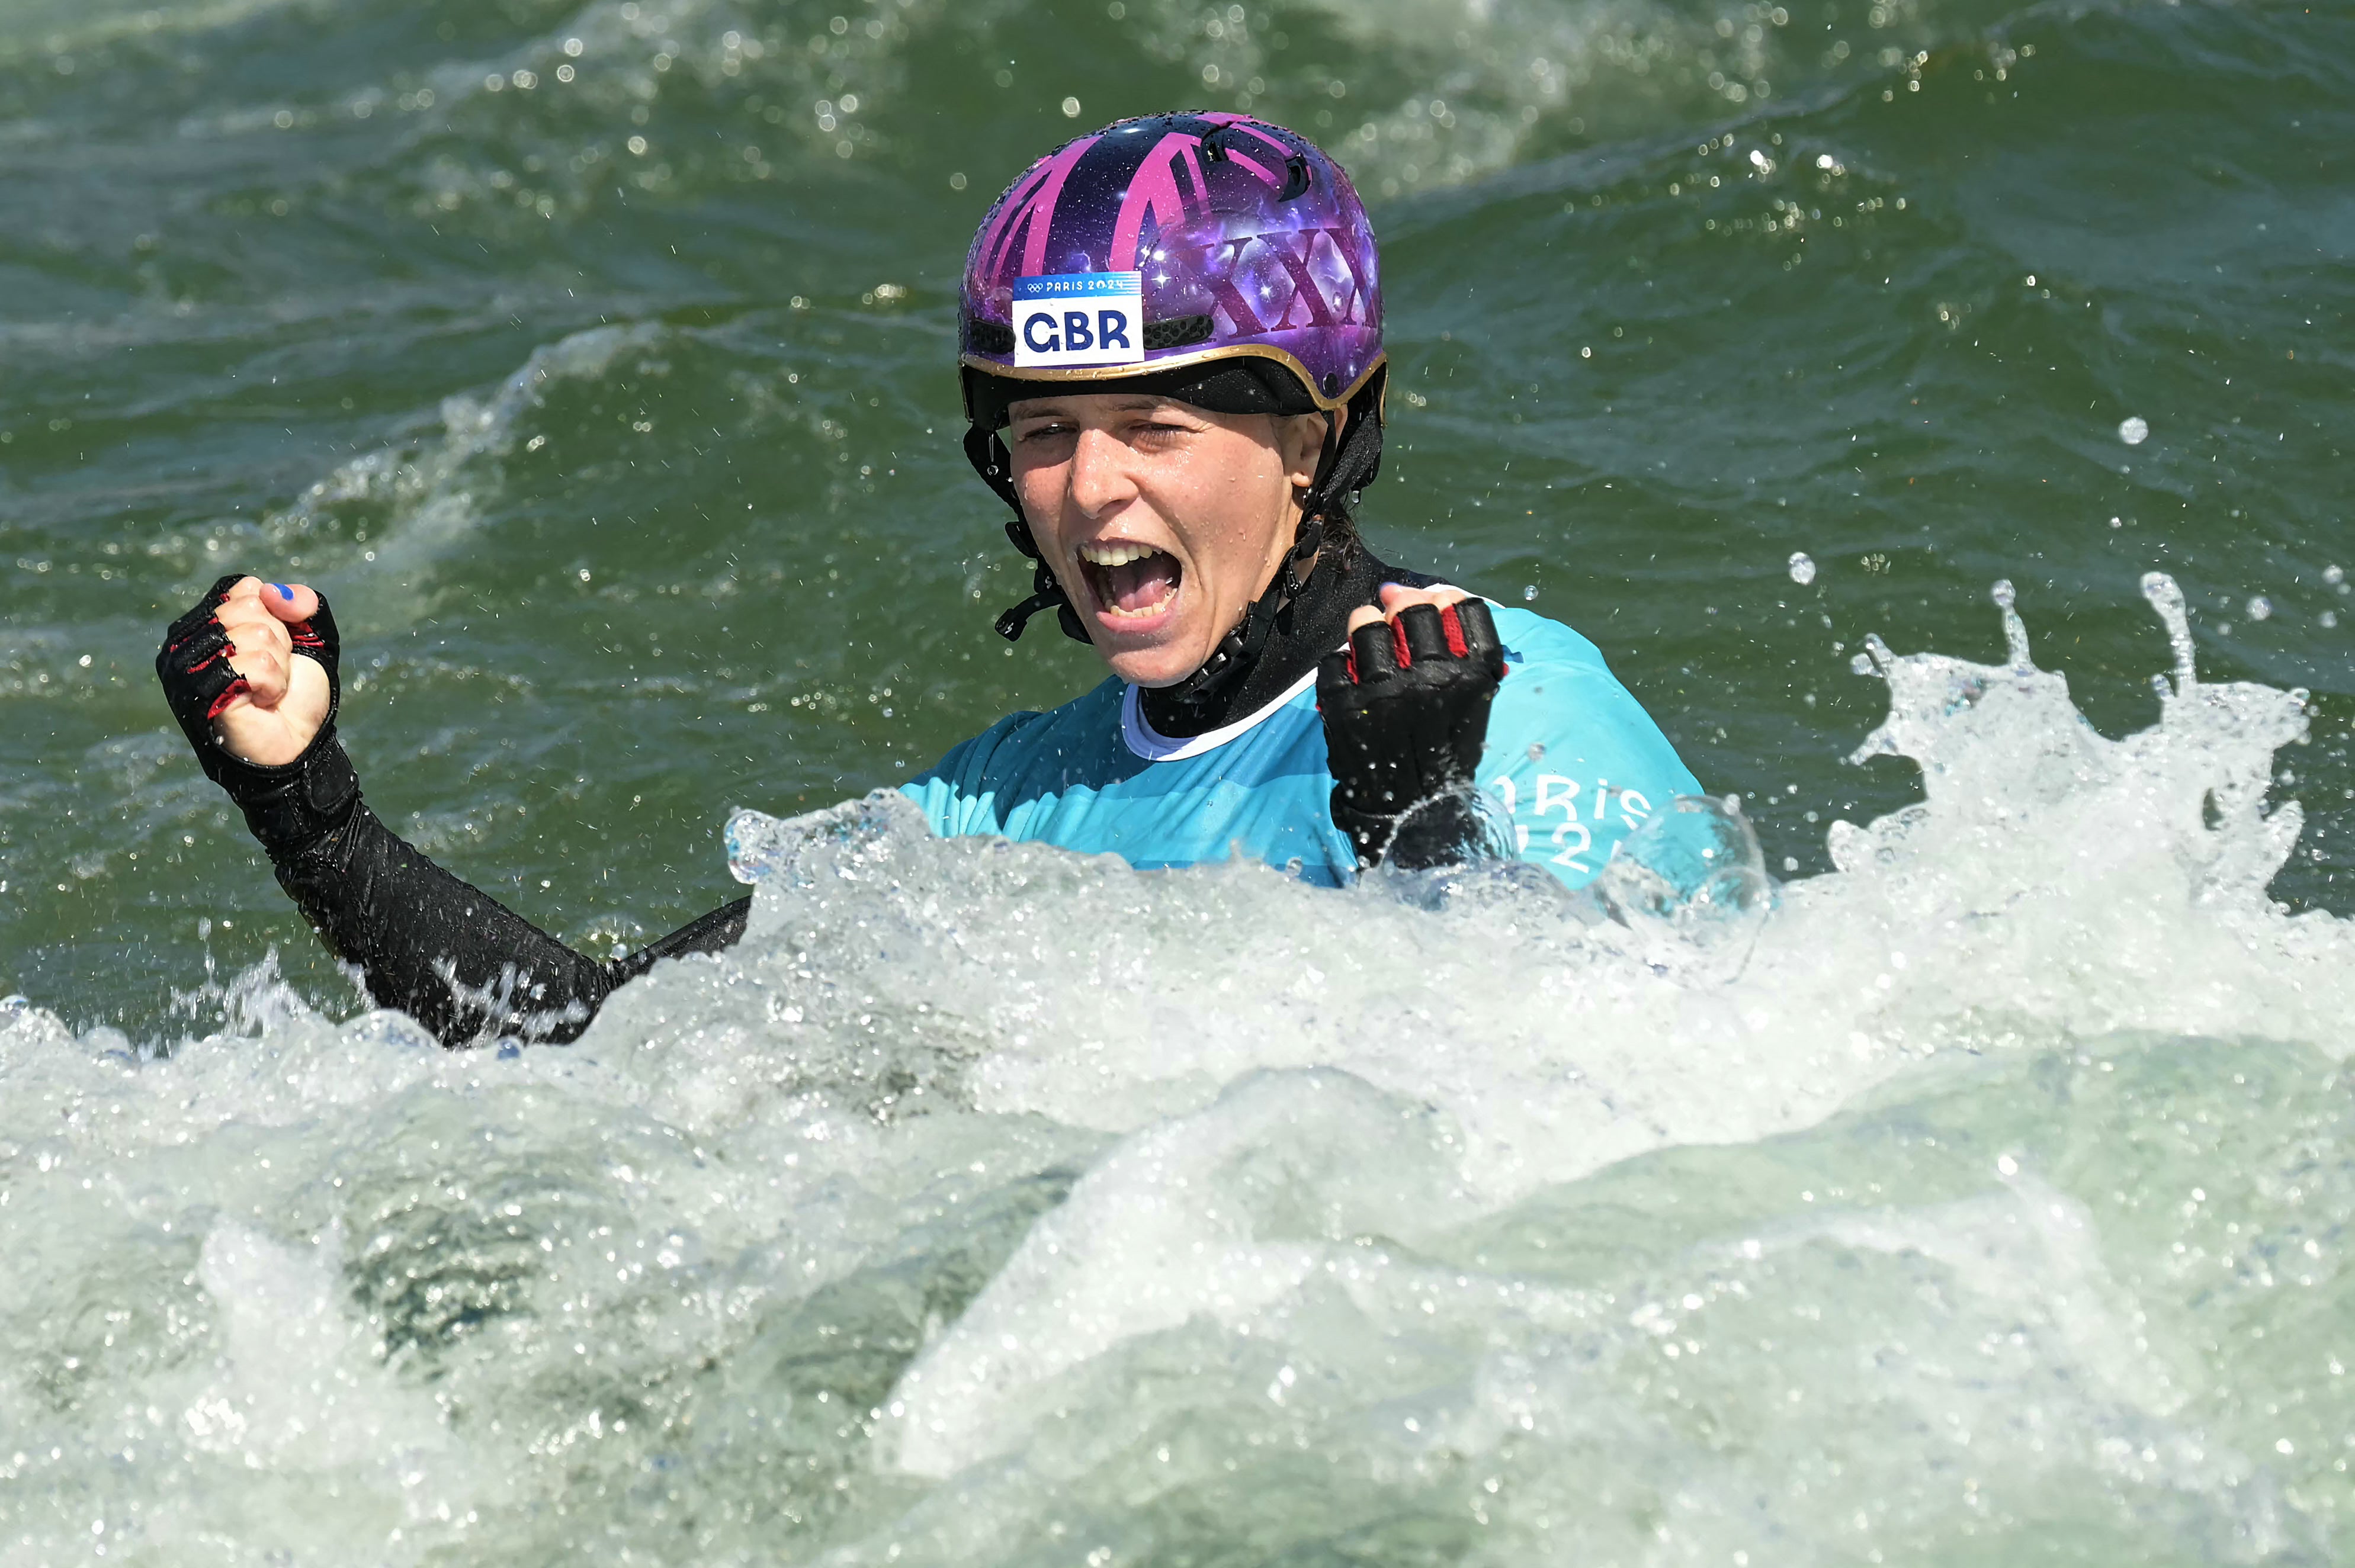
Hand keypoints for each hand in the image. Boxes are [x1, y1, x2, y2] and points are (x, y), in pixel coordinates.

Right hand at [157, 575, 337, 768]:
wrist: (298, 744)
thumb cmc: (296, 694)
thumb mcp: (312, 639)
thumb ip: (303, 603)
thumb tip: (269, 591)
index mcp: (208, 622)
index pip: (247, 589)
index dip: (277, 617)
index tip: (277, 648)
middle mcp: (188, 640)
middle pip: (251, 606)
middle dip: (279, 642)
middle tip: (271, 673)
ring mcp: (188, 665)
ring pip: (255, 633)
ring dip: (278, 665)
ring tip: (266, 689)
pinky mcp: (200, 690)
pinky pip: (255, 663)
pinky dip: (274, 683)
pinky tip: (262, 702)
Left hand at [1317, 584, 1508, 869]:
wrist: (1412, 815)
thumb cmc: (1445, 756)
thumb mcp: (1472, 705)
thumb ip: (1460, 648)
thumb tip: (1420, 591)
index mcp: (1469, 679)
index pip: (1462, 607)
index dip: (1446, 596)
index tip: (1434, 600)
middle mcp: (1429, 682)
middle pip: (1413, 607)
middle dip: (1402, 605)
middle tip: (1395, 618)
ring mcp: (1383, 694)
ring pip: (1366, 624)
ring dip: (1366, 626)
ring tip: (1370, 645)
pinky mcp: (1343, 708)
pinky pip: (1335, 659)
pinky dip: (1340, 665)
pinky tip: (1352, 682)